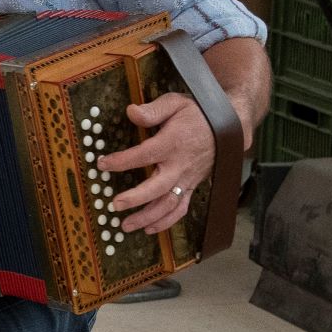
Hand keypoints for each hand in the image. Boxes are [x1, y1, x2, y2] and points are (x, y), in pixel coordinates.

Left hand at [98, 92, 217, 234]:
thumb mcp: (175, 103)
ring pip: (169, 204)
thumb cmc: (197, 114)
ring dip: (148, 217)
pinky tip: (149, 229)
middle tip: (115, 205)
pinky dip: (166, 222)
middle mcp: (181, 165)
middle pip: (158, 187)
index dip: (123, 161)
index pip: (145, 154)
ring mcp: (188, 179)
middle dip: (137, 198)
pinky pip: (181, 208)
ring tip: (126, 226)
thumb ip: (153, 110)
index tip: (103, 164)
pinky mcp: (192, 187)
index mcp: (173, 143)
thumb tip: (130, 112)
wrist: (228, 127)